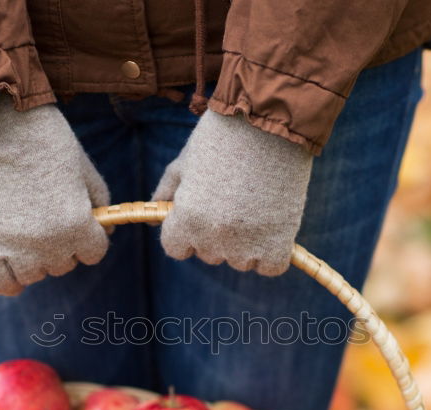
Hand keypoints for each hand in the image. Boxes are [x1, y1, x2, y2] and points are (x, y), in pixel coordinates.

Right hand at [0, 95, 109, 295]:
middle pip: (65, 265)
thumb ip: (101, 205)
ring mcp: (14, 246)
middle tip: (49, 216)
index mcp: (76, 224)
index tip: (80, 221)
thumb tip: (104, 233)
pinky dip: (9, 280)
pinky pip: (1, 283)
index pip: (94, 253)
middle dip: (64, 245)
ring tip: (29, 232)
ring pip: (35, 275)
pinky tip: (11, 264)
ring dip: (36, 259)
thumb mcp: (85, 170)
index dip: (90, 236)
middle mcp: (47, 243)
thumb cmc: (46, 141)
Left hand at [152, 112, 313, 275]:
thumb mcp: (185, 161)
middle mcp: (212, 237)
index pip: (175, 248)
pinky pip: (270, 266)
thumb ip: (166, 192)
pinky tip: (274, 225)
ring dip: (246, 243)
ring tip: (256, 205)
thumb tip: (152, 217)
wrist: (272, 122)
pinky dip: (272, 252)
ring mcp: (246, 244)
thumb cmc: (224, 136)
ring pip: (240, 261)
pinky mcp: (277, 244)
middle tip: (234, 199)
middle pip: (209, 254)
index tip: (199, 213)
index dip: (185, 232)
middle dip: (217, 234)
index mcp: (186, 218)